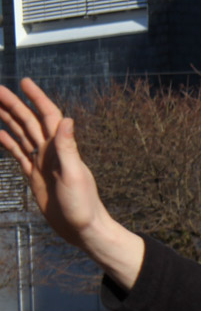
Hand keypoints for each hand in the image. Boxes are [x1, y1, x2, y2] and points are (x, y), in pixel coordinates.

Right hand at [0, 80, 143, 286]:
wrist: (82, 228)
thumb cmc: (83, 204)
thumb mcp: (75, 174)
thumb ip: (68, 148)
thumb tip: (67, 120)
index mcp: (61, 148)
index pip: (48, 116)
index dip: (37, 98)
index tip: (24, 82)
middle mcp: (51, 151)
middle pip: (29, 121)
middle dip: (13, 104)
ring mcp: (42, 162)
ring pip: (21, 134)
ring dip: (8, 119)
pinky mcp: (35, 175)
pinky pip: (19, 153)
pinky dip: (8, 142)